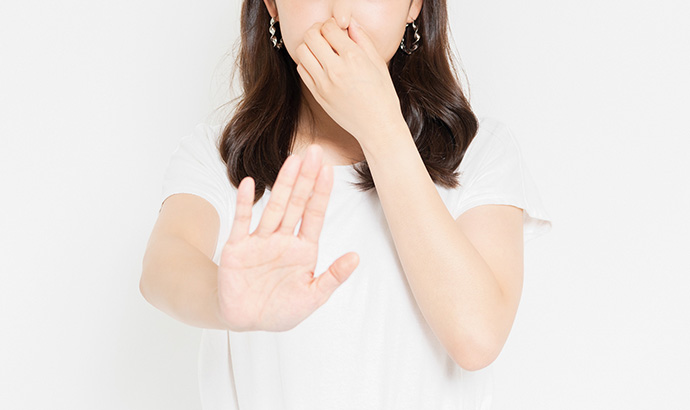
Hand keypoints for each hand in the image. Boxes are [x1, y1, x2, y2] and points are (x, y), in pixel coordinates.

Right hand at [216, 145, 359, 331]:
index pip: (314, 215)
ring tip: (292, 161)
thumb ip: (333, 277)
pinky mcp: (237, 248)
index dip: (321, 193)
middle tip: (315, 152)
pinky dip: (244, 204)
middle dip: (306, 179)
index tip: (329, 170)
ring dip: (283, 185)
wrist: (245, 321)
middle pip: (296, 204)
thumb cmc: (280, 309)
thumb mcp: (312, 297)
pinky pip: (241, 222)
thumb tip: (356, 257)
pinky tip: (248, 183)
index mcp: (303, 249)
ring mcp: (260, 241)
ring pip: (273, 207)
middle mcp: (282, 240)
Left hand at [295, 17, 405, 150]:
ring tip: (320, 50)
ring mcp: (324, 83)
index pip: (329, 28)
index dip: (331, 24)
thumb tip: (351, 24)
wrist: (377, 126)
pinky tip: (319, 65)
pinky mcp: (317, 95)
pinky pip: (302, 70)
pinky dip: (307, 62)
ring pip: (302, 51)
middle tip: (324, 36)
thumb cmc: (383, 96)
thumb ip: (363, 40)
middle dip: (316, 30)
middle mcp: (336, 69)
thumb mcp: (378, 64)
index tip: (336, 29)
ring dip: (309, 46)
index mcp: (354, 58)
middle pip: (310, 36)